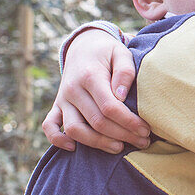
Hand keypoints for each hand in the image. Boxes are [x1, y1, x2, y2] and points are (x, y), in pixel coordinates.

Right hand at [42, 29, 149, 153]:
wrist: (84, 45)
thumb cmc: (108, 52)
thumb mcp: (121, 53)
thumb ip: (125, 72)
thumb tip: (121, 96)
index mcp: (90, 75)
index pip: (109, 107)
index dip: (129, 122)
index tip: (145, 129)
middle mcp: (73, 89)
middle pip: (96, 121)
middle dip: (122, 135)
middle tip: (143, 142)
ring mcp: (63, 98)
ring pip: (74, 129)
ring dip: (97, 143)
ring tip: (119, 148)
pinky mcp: (57, 105)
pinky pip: (49, 125)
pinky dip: (57, 139)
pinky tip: (74, 148)